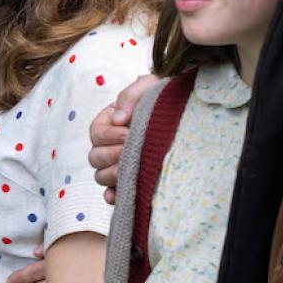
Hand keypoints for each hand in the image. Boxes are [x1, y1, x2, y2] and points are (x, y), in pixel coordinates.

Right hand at [90, 75, 158, 201]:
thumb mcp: (148, 87)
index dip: (108, 135)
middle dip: (111, 155)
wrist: (187, 113)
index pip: (95, 132)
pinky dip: (112, 195)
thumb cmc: (165, 98)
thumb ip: (129, 95)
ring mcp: (118, 164)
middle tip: (132, 152)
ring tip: (133, 170)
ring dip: (112, 174)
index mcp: (110, 122)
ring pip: (100, 176)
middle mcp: (110, 144)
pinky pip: (112, 194)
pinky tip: (118, 194)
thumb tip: (118, 119)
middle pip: (94, 157)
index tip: (128, 133)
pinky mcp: (129, 181)